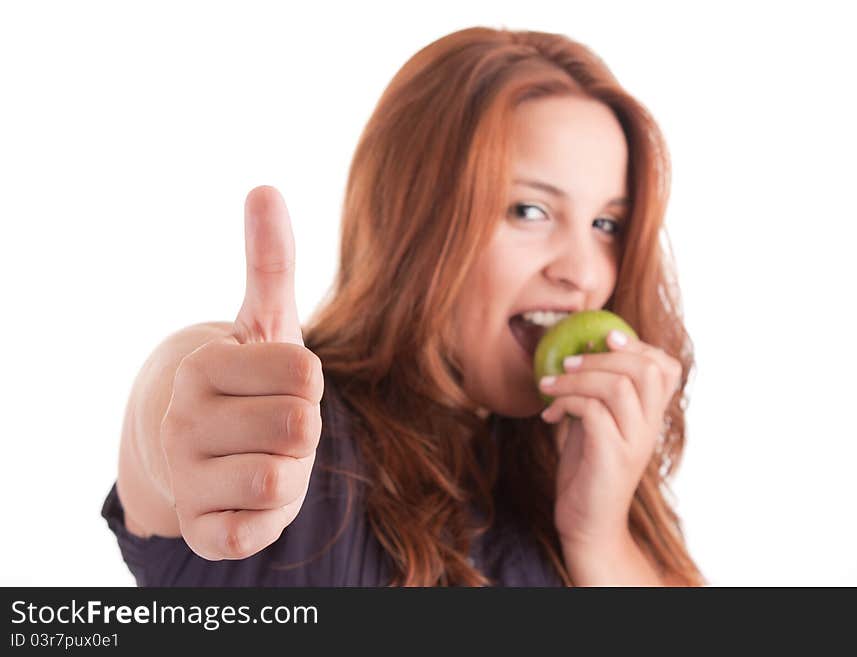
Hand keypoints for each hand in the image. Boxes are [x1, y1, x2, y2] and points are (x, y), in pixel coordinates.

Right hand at [159, 186, 323, 559]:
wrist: (195, 450)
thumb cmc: (248, 382)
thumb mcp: (265, 322)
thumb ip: (270, 261)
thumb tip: (263, 187)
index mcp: (202, 367)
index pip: (306, 376)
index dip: (308, 384)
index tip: (278, 384)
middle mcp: (181, 422)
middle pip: (301, 427)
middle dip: (302, 429)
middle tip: (272, 425)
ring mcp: (185, 479)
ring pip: (283, 480)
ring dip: (292, 473)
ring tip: (263, 458)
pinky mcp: (199, 531)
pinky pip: (253, 534)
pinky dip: (267, 519)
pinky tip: (247, 499)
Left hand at [538, 330, 681, 549]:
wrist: (586, 523)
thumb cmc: (587, 470)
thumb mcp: (593, 423)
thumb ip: (595, 392)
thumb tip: (579, 350)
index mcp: (651, 416)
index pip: (667, 368)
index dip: (639, 345)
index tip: (604, 338)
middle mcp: (650, 427)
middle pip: (647, 369)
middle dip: (603, 356)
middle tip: (569, 361)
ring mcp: (634, 442)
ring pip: (619, 386)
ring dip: (577, 377)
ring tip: (550, 384)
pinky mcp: (612, 456)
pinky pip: (593, 411)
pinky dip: (566, 402)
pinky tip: (550, 414)